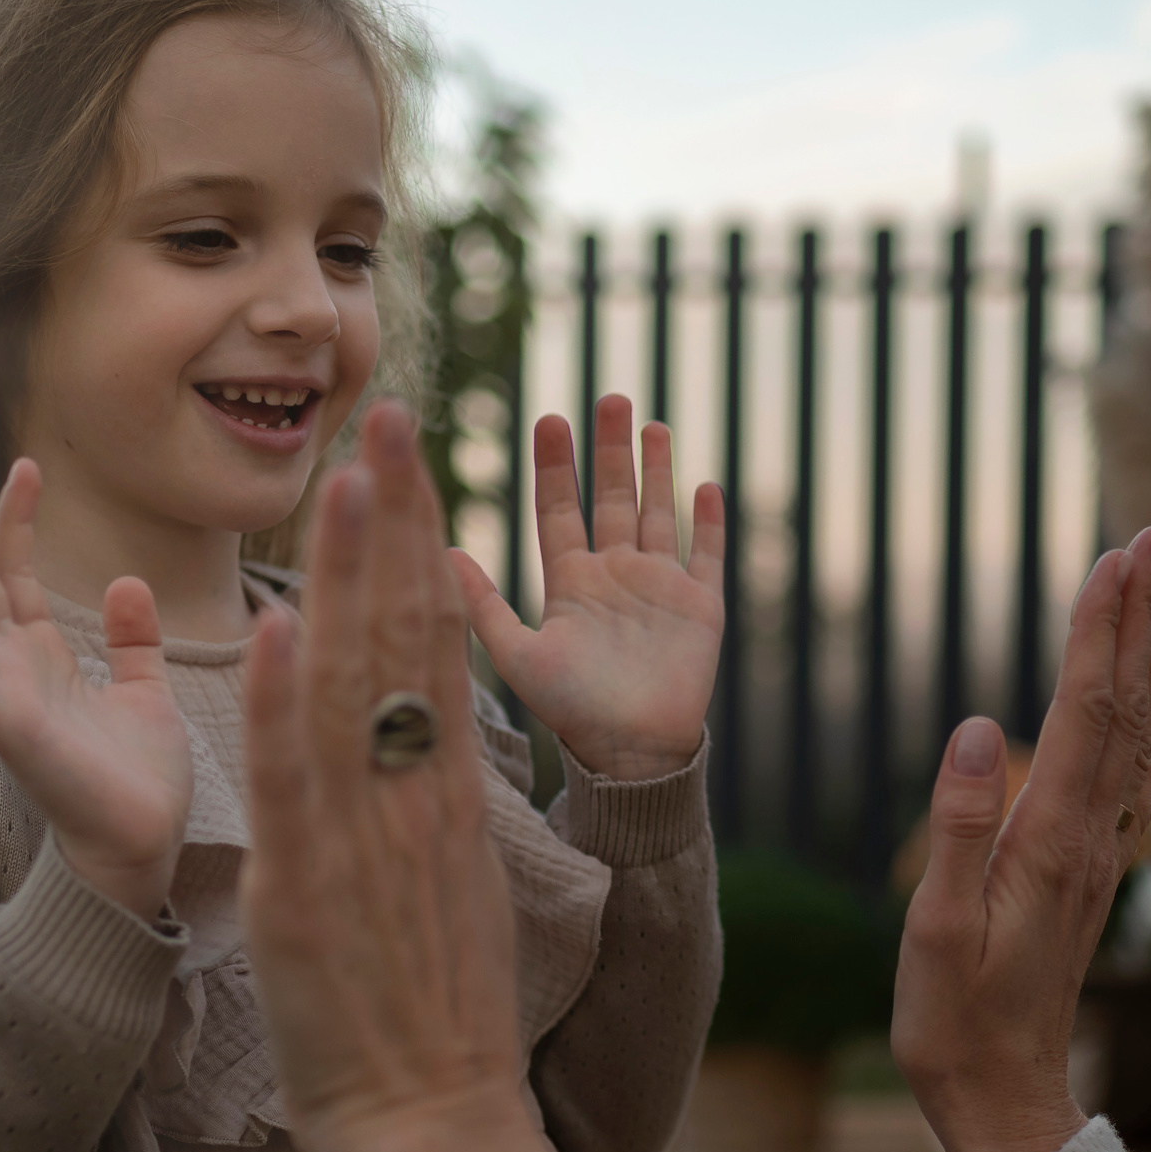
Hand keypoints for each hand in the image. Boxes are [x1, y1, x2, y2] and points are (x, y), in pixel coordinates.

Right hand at [0, 436, 192, 920]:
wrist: (144, 844)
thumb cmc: (139, 779)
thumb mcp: (144, 690)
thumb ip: (133, 638)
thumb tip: (127, 579)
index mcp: (39, 657)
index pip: (13, 572)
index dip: (15, 516)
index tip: (27, 462)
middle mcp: (8, 667)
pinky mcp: (2, 719)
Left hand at [241, 404, 567, 1151]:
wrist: (443, 1120)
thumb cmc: (437, 1018)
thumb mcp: (441, 888)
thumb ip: (420, 810)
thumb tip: (409, 750)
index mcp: (440, 788)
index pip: (428, 640)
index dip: (412, 544)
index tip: (402, 466)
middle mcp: (412, 794)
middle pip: (403, 633)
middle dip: (392, 520)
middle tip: (389, 416)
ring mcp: (364, 837)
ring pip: (354, 686)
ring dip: (344, 576)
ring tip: (343, 478)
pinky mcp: (310, 891)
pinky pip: (291, 786)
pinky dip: (277, 708)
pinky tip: (270, 633)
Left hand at [449, 394, 723, 780]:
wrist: (632, 754)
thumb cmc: (572, 712)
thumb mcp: (519, 656)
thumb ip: (482, 605)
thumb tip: (440, 553)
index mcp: (571, 582)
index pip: (560, 509)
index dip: (555, 466)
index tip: (550, 418)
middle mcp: (614, 576)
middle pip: (612, 497)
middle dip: (610, 449)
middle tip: (610, 398)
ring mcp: (659, 587)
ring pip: (659, 512)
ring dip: (657, 469)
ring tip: (652, 423)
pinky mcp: (700, 606)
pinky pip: (708, 553)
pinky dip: (710, 521)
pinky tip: (707, 484)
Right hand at [892, 529, 1150, 1151]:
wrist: (1003, 1099)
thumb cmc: (954, 1021)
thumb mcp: (936, 928)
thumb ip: (960, 826)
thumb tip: (982, 726)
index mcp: (1048, 839)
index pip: (1083, 709)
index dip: (1099, 628)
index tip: (1115, 556)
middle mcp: (1088, 837)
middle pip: (1124, 706)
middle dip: (1138, 618)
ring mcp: (1096, 856)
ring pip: (1138, 736)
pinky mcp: (1089, 876)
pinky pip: (1137, 784)